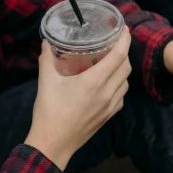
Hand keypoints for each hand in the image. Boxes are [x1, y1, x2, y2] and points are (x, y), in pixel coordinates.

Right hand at [25, 28, 131, 169]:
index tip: (124, 29)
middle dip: (124, 52)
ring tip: (111, 61)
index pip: (119, 56)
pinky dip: (119, 85)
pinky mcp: (108, 116)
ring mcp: (110, 106)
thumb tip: (46, 43)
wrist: (53, 144)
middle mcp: (107, 93)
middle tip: (115, 44)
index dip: (125, 40)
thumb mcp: (46, 82)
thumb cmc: (49, 112)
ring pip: (125, 82)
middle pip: (126, 67)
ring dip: (122, 69)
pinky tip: (108, 83)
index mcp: (94, 82)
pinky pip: (121, 96)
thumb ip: (47, 60)